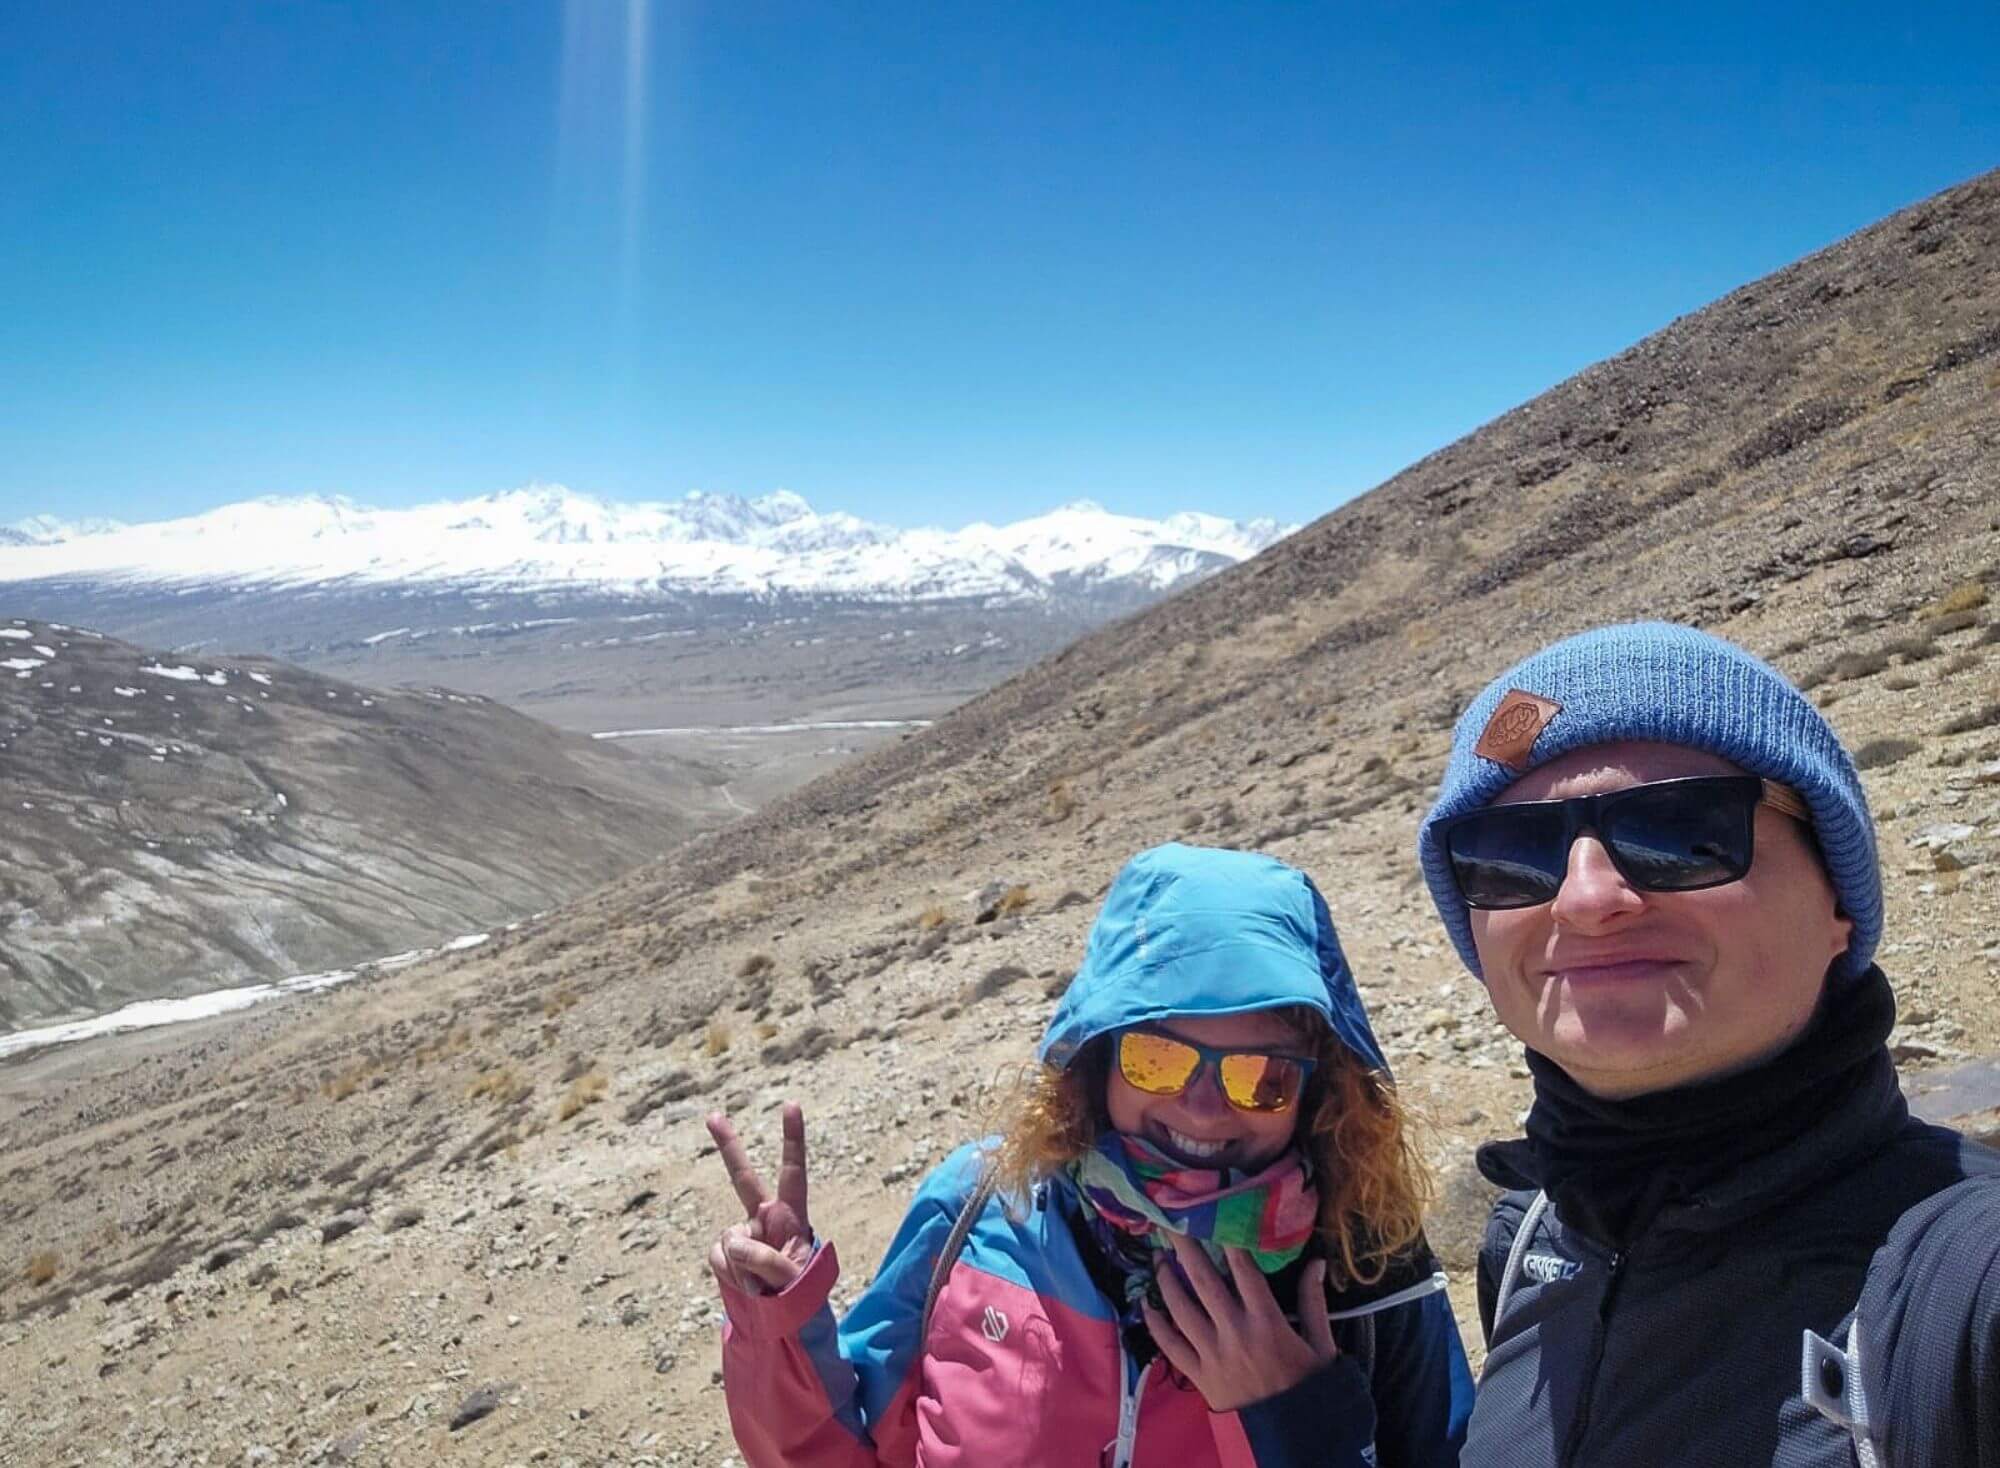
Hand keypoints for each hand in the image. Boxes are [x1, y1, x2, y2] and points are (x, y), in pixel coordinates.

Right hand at [706, 1102, 813, 1295]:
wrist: (783, 1320)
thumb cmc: (800, 1295)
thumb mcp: (794, 1280)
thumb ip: (767, 1260)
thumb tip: (734, 1243)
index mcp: (792, 1215)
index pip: (793, 1172)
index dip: (792, 1139)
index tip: (791, 1104)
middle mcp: (764, 1218)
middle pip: (743, 1177)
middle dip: (728, 1146)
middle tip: (713, 1115)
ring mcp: (742, 1234)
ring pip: (731, 1241)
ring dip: (746, 1268)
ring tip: (764, 1287)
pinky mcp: (724, 1253)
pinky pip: (718, 1258)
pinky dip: (731, 1275)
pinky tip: (747, 1287)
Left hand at [1141, 1234, 1338, 1411]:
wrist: (1292, 1436)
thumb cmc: (1307, 1386)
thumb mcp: (1321, 1345)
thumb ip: (1314, 1302)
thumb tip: (1316, 1263)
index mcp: (1267, 1321)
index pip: (1243, 1269)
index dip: (1227, 1240)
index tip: (1212, 1215)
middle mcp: (1235, 1331)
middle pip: (1203, 1280)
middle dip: (1185, 1248)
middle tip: (1170, 1222)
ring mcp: (1213, 1354)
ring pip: (1181, 1309)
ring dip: (1167, 1281)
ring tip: (1159, 1259)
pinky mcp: (1198, 1375)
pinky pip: (1170, 1346)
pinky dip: (1155, 1324)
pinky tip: (1146, 1304)